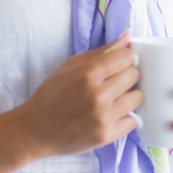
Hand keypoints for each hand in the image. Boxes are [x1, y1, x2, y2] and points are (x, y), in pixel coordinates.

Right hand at [17, 30, 142, 157]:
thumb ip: (102, 51)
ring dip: (129, 95)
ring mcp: (102, 117)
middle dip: (127, 74)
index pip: (126, 56)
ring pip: (137, 97)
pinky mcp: (105, 136)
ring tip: (115, 96)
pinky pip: (133, 121)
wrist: (35, 130)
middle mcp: (97, 95)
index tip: (119, 62)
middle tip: (115, 80)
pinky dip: (126, 116)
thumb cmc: (52, 94)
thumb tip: (128, 35)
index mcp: (87, 74)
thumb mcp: (71, 65)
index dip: (125, 57)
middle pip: (134, 75)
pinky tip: (114, 113)